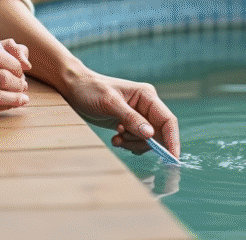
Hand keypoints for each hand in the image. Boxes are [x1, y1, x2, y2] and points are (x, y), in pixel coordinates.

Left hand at [63, 71, 178, 157]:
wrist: (73, 88)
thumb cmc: (90, 90)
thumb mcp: (109, 103)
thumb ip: (130, 119)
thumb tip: (150, 135)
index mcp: (147, 96)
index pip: (167, 120)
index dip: (172, 140)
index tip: (172, 158)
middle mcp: (146, 105)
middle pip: (158, 133)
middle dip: (143, 142)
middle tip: (123, 140)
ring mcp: (138, 115)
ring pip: (147, 139)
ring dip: (132, 143)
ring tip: (116, 138)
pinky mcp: (129, 123)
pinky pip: (137, 140)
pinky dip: (128, 144)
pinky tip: (115, 138)